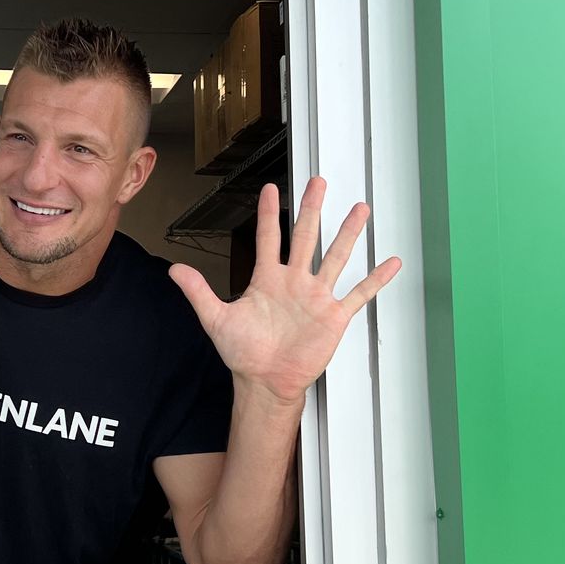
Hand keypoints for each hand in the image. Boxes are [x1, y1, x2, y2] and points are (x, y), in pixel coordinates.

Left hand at [168, 178, 401, 405]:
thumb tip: (174, 271)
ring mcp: (316, 296)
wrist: (265, 382)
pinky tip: (390, 263)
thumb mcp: (215, 319)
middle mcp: (294, 282)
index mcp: (267, 279)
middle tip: (319, 182)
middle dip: (312, 208)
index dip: (270, 213)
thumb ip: (198, 292)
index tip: (271, 189)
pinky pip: (359, 293)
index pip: (269, 237)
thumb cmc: (243, 354)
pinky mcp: (333, 316)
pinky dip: (376, 279)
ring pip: (336, 256)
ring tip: (360, 209)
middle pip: (306, 236)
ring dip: (348, 233)